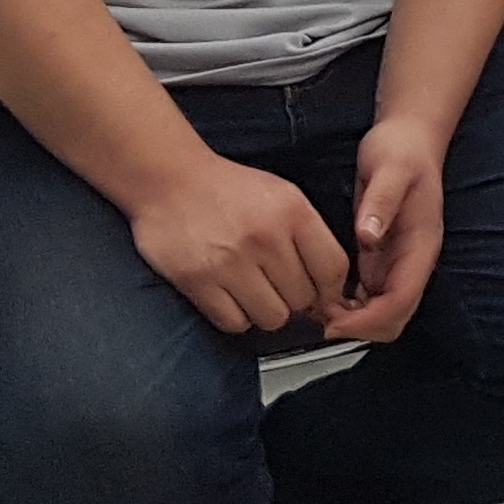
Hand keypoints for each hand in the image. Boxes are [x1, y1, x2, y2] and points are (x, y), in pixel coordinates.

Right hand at [126, 153, 350, 334]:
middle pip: (303, 298)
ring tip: (254, 291)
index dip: (332, 289)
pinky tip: (231, 297)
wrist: (170, 181)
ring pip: (272, 317)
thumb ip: (309, 235)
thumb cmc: (229, 189)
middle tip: (278, 286)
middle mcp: (265, 238)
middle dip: (295, 298)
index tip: (324, 294)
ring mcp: (230, 262)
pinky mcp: (197, 281)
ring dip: (266, 310)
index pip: (333, 268)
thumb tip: (330, 286)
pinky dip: (236, 317)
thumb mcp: (283, 195)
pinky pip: (235, 323)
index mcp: (293, 212)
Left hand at [321, 120, 446, 342]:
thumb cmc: (402, 151)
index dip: (369, 319)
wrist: (408, 138)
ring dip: (353, 320)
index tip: (335, 321)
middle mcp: (413, 261)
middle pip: (395, 317)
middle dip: (360, 326)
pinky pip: (368, 298)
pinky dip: (348, 306)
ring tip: (317, 309)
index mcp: (421, 245)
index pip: (401, 299)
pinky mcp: (382, 259)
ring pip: (382, 313)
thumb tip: (369, 235)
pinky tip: (323, 295)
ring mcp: (398, 262)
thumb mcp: (390, 169)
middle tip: (320, 317)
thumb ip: (381, 202)